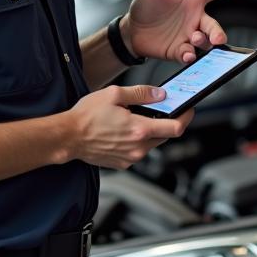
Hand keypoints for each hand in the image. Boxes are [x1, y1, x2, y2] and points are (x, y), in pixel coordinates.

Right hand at [66, 84, 193, 168]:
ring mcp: (130, 158)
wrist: (67, 137)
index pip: (176, 128)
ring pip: (152, 144)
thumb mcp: (115, 94)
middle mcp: (137, 148)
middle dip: (166, 122)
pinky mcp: (122, 163)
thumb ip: (141, 93)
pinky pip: (138, 151)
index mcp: (139, 130)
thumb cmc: (87, 117)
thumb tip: (160, 94)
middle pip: (165, 136)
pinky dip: (138, 140)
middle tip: (161, 109)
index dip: (186, 117)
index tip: (189, 109)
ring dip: (151, 131)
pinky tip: (125, 129)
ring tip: (137, 117)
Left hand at [124, 0, 249, 62]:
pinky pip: (190, 55)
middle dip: (219, 33)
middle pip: (214, 26)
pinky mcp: (180, 51)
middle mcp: (195, 18)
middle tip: (219, 38)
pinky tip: (187, 54)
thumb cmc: (146, 3)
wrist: (131, 30)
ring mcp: (189, 36)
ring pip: (206, 43)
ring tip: (195, 39)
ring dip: (205, 43)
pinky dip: (190, 56)